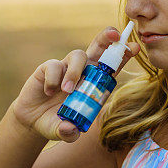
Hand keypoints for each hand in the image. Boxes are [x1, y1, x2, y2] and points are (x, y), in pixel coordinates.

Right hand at [11, 26, 140, 142]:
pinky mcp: (48, 67)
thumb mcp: (64, 131)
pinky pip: (54, 65)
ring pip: (78, 55)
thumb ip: (69, 133)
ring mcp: (66, 67)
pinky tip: (48, 92)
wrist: (33, 119)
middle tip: (114, 35)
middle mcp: (84, 71)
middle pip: (99, 47)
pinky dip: (54, 78)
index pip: (113, 66)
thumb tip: (70, 130)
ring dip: (75, 71)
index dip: (123, 55)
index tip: (134, 48)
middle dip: (107, 38)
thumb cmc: (57, 122)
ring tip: (67, 91)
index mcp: (96, 83)